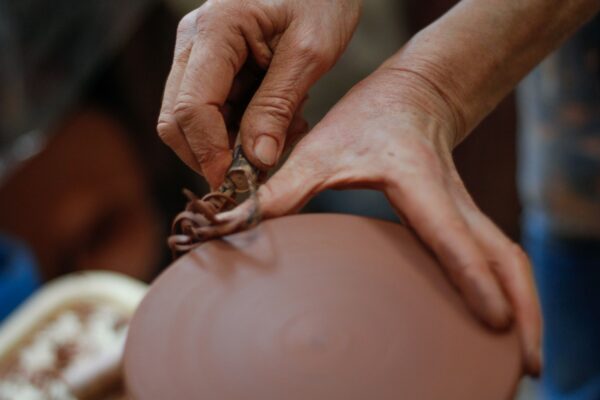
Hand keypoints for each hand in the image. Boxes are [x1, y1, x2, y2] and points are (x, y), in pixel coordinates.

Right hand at [158, 0, 361, 187]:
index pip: (191, 108)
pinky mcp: (211, 65)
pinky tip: (277, 121)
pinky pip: (212, 111)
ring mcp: (198, 53)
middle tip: (260, 165)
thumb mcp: (309, 53)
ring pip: (192, 121)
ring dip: (231, 143)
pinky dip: (239, 129)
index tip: (236, 181)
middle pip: (177, 120)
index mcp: (215, 30)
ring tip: (283, 133)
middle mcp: (193, 41)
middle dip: (213, 154)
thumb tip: (255, 160)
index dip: (209, 153)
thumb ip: (277, 107)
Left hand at [223, 66, 541, 374]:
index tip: (494, 318)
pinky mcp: (469, 220)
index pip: (450, 231)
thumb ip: (279, 190)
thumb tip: (231, 226)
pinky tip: (507, 324)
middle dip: (523, 311)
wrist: (414, 93)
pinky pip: (500, 259)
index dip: (472, 274)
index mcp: (418, 183)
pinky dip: (510, 291)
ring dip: (526, 307)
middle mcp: (453, 201)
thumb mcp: (319, 150)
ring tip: (527, 362)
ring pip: (511, 261)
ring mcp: (467, 211)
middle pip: (503, 258)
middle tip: (528, 367)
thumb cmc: (366, 119)